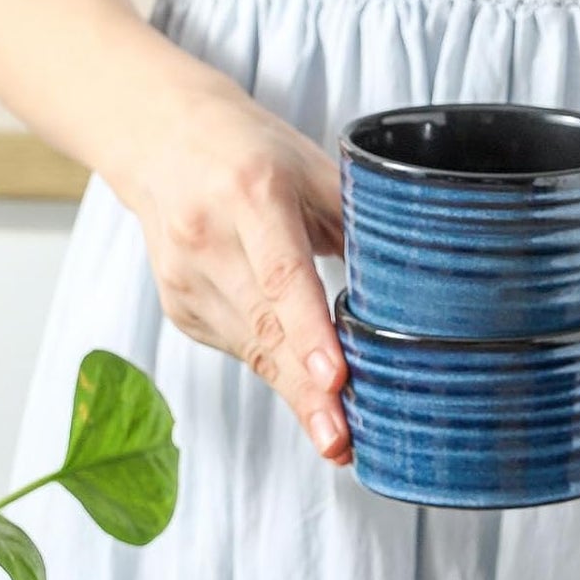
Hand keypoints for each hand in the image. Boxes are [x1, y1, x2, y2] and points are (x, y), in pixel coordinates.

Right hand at [128, 83, 350, 462]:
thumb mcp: (312, 167)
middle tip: (342, 440)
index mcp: (251, 191)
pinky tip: (304, 390)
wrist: (161, 138)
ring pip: (251, 350)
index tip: (335, 378)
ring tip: (337, 435)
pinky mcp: (180, 306)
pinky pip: (239, 349)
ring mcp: (186, 277)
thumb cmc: (253, 152)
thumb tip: (418, 286)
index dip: (309, 331)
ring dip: (296, 394)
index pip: (282, 274)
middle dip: (306, 391)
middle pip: (264, 328)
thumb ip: (359, 222)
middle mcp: (208, 236)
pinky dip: (276, 370)